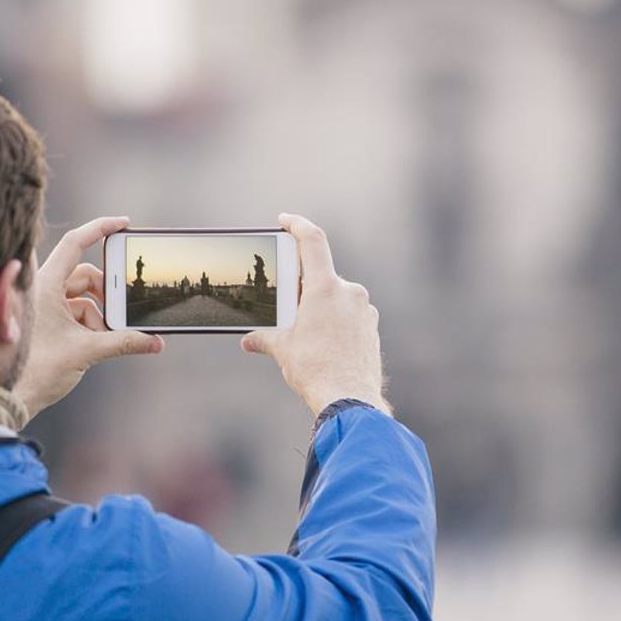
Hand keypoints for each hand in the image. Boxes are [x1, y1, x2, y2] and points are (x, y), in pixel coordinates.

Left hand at [14, 215, 162, 418]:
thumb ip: (124, 343)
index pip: (75, 243)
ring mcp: (45, 306)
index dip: (100, 228)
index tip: (124, 224)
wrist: (10, 396)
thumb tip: (156, 342)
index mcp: (46, 285)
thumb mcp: (87, 351)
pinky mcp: (48, 322)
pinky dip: (91, 326)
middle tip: (123, 310)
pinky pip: (77, 314)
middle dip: (106, 293)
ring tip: (104, 338)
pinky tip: (95, 345)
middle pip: (85, 275)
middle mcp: (44, 290)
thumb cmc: (37, 369)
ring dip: (99, 316)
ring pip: (83, 297)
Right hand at [241, 214, 388, 416]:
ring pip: (336, 298)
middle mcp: (349, 292)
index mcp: (325, 288)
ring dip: (319, 307)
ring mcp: (364, 310)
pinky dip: (335, 321)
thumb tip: (249, 340)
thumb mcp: (283, 349)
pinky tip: (325, 344)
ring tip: (305, 335)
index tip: (285, 220)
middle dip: (302, 288)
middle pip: (321, 276)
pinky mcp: (371, 327)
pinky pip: (350, 315)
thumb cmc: (315, 370)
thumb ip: (264, 338)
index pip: (312, 241)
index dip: (297, 224)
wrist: (350, 400)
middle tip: (287, 308)